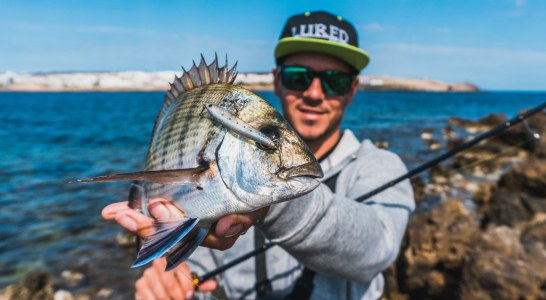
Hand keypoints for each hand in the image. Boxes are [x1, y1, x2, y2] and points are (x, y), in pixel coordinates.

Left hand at [101, 199, 268, 248]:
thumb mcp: (254, 205)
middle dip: (144, 225)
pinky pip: (153, 215)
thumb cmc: (253, 195)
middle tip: (123, 215)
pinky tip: (112, 212)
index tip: (159, 207)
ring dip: (134, 220)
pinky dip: (134, 211)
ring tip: (112, 213)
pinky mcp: (176, 208)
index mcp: (214, 234)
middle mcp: (197, 231)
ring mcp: (185, 220)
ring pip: (157, 227)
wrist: (251, 180)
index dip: (172, 225)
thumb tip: (224, 226)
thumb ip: (243, 218)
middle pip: (167, 235)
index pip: (190, 236)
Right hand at [134, 258, 215, 299]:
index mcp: (172, 258)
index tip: (190, 295)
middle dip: (178, 296)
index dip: (186, 284)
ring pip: (160, 293)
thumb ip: (200, 284)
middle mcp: (157, 263)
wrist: (160, 286)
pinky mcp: (139, 286)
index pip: (179, 269)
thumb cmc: (178, 283)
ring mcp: (147, 275)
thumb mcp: (189, 282)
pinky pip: (149, 299)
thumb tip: (214, 284)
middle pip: (169, 282)